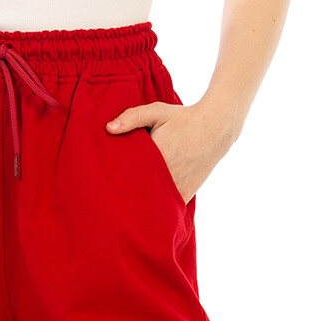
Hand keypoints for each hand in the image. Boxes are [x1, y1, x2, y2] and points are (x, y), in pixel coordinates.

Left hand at [106, 99, 232, 203]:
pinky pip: (168, 207)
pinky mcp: (186, 193)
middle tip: (111, 194)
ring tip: (126, 202)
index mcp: (157, 156)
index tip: (104, 180)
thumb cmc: (183, 118)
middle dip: (125, 193)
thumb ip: (132, 117)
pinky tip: (146, 206)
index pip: (128, 174)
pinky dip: (158, 208)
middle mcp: (168, 176)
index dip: (115, 178)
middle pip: (138, 191)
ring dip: (141, 202)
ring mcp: (178, 187)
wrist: (215, 128)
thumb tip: (108, 128)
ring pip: (153, 203)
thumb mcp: (157, 112)